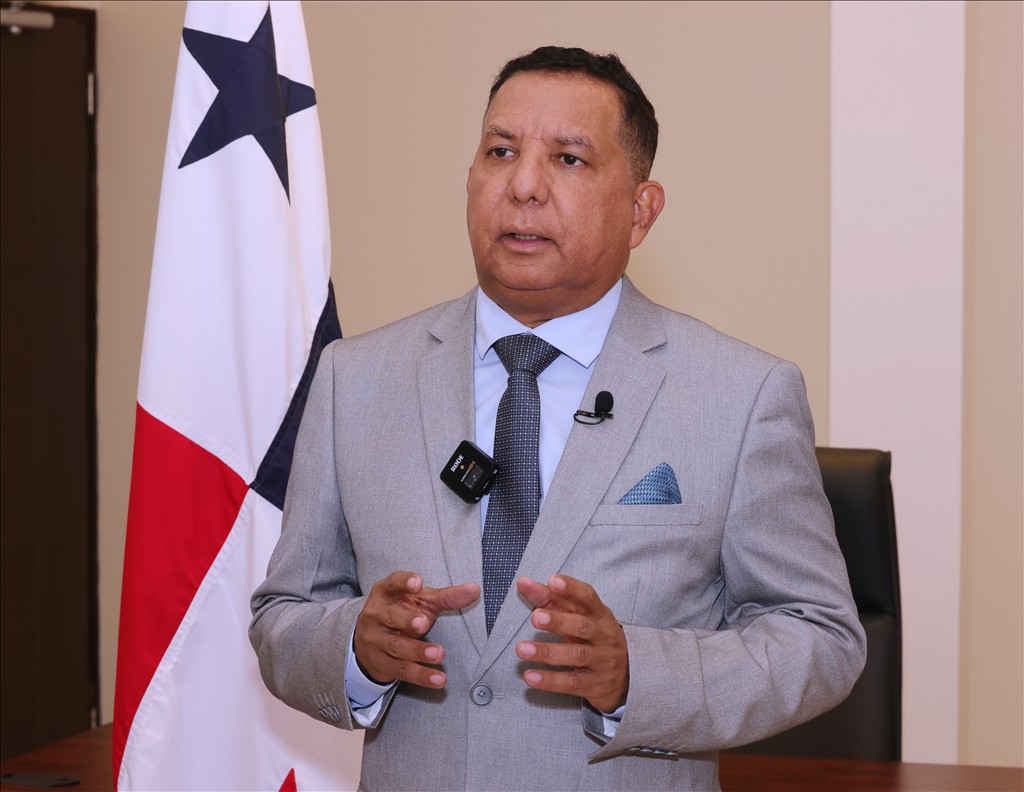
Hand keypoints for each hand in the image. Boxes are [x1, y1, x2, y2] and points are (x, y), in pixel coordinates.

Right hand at [353, 571, 478, 688]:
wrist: (370, 641)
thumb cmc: (401, 612)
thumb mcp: (420, 601)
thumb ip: (446, 597)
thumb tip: (474, 590)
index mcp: (385, 593)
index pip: (393, 583)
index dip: (404, 582)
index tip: (417, 583)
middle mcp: (376, 615)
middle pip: (391, 616)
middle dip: (407, 620)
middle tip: (424, 623)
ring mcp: (376, 640)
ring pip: (397, 646)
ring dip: (418, 651)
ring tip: (438, 654)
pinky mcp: (381, 663)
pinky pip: (402, 670)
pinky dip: (421, 675)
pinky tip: (438, 679)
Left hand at [515, 574, 628, 712]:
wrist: (629, 676)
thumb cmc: (594, 637)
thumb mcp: (580, 617)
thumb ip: (552, 600)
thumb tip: (524, 583)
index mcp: (600, 615)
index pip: (588, 597)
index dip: (571, 588)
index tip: (552, 580)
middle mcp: (603, 636)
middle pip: (582, 626)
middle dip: (558, 621)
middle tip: (535, 617)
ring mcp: (601, 661)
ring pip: (575, 655)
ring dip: (547, 652)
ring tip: (522, 648)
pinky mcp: (595, 685)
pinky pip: (572, 682)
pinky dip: (550, 680)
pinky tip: (530, 676)